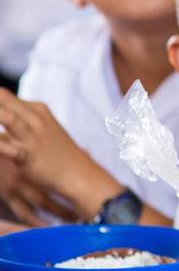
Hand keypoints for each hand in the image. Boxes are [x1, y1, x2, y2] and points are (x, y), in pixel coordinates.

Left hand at [0, 90, 119, 215]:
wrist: (79, 175)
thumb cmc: (57, 154)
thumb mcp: (41, 129)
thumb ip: (19, 120)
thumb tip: (2, 121)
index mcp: (37, 109)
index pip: (3, 95)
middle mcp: (35, 118)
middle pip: (3, 98)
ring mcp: (32, 136)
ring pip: (7, 117)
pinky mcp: (28, 154)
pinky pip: (5, 147)